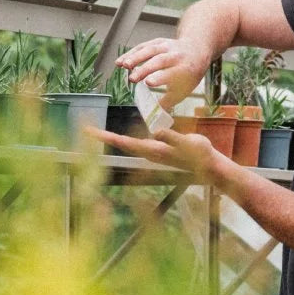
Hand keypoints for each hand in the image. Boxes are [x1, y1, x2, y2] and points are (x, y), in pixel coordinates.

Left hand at [87, 126, 219, 176]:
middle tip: (85, 129)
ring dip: (111, 139)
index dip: (105, 137)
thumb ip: (173, 138)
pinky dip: (123, 139)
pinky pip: (135, 144)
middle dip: (103, 137)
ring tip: (97, 132)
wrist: (208, 165)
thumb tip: (157, 131)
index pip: (123, 142)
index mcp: (152, 149)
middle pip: (120, 144)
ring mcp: (151, 153)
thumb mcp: (187, 143)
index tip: (89, 131)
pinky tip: (121, 136)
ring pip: (126, 145)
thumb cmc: (199, 153)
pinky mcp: (156, 151)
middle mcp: (148, 152)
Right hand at [115, 37, 209, 107]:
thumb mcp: (184, 88)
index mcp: (184, 69)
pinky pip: (142, 46)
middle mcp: (175, 56)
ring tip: (123, 66)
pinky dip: (130, 54)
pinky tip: (120, 62)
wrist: (195, 50)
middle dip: (145, 69)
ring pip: (150, 50)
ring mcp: (166, 46)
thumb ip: (168, 101)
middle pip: (159, 61)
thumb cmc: (187, 75)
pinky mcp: (157, 42)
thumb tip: (154, 118)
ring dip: (135, 57)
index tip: (148, 83)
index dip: (160, 78)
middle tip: (132, 79)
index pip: (172, 73)